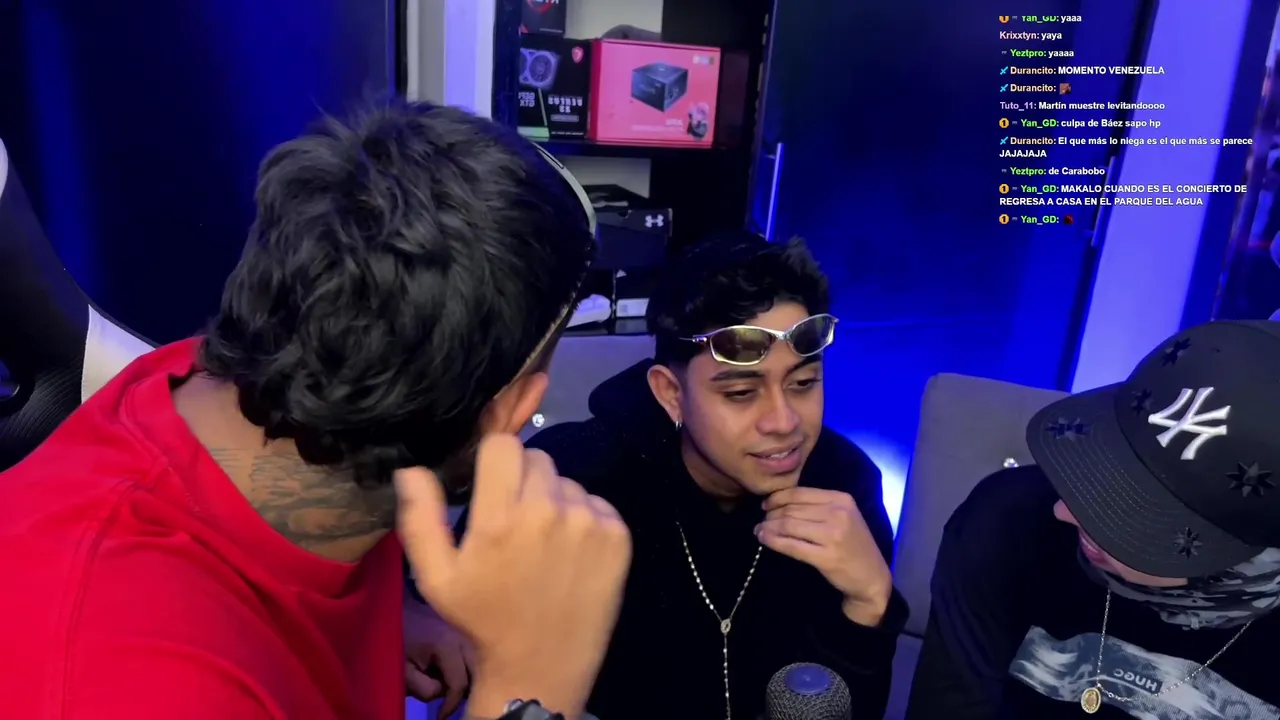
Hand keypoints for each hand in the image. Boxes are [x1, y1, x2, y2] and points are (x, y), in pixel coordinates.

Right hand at [396, 434, 631, 719]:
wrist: (541, 665)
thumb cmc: (483, 618)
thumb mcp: (437, 577)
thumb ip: (420, 518)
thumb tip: (410, 467)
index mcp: (501, 518)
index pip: (503, 444)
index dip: (495, 458)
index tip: (492, 484)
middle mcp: (548, 510)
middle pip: (537, 458)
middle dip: (523, 481)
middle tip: (515, 520)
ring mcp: (589, 521)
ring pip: (567, 481)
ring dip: (554, 500)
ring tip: (543, 542)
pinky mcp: (618, 535)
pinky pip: (596, 503)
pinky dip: (583, 518)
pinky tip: (570, 552)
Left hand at [756, 487, 892, 625]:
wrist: (872, 577)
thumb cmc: (853, 546)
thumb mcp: (843, 517)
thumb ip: (817, 507)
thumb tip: (778, 502)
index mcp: (841, 499)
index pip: (799, 493)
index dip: (777, 498)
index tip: (765, 506)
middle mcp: (838, 513)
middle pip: (792, 509)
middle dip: (771, 515)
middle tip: (761, 522)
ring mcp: (833, 535)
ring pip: (789, 525)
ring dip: (768, 528)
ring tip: (759, 532)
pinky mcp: (826, 557)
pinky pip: (792, 545)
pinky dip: (774, 541)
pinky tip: (764, 540)